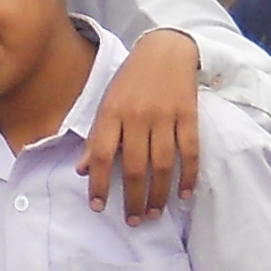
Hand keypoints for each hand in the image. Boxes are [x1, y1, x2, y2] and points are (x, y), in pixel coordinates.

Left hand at [82, 28, 201, 216]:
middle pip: (132, 167)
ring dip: (158, 194)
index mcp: (111, 113)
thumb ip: (96, 137)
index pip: (100, 155)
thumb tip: (81, 170)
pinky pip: (189, 151)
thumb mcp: (106, 103)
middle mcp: (136, 116)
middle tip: (134, 221)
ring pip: (161, 164)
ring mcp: (164, 116)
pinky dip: (188, 175)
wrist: (165, 49)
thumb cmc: (130, 80)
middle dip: (132, 199)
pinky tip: (184, 194)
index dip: (98, 184)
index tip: (98, 207)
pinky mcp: (188, 115)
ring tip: (155, 213)